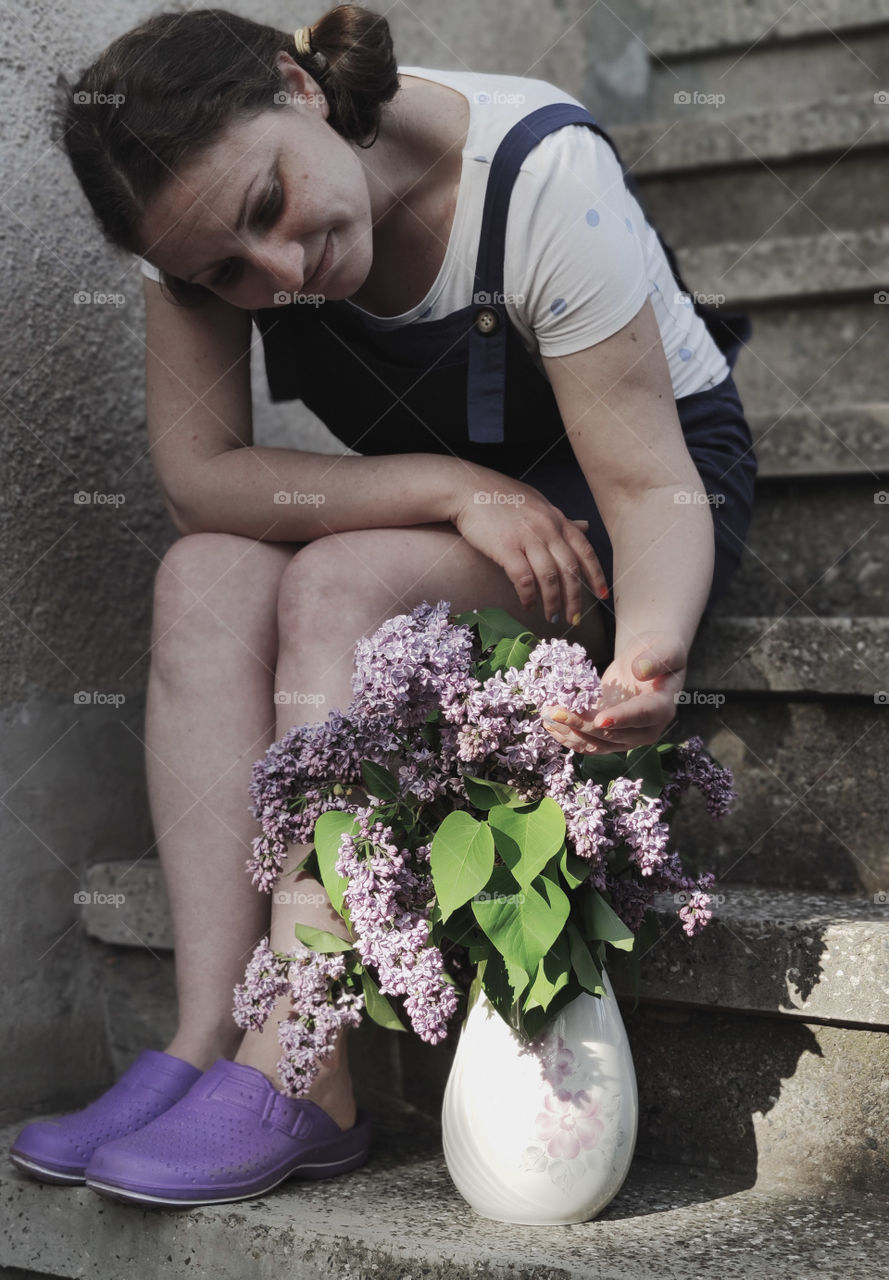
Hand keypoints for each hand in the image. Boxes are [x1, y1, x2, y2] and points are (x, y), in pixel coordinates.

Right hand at [448, 469, 608, 623]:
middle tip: (574, 619)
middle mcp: (547, 528)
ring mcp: (527, 537)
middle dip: (575, 598)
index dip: (596, 575)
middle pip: (570, 570)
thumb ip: (563, 520)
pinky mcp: (506, 547)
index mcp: (558, 519)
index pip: (585, 551)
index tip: (602, 595)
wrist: (469, 488)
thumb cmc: (503, 497)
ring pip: (550, 577)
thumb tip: (586, 526)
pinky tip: (528, 605)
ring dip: (553, 601)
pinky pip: (524, 579)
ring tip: (552, 617)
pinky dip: (529, 596)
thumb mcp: (539, 504)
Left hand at [541, 630, 687, 752]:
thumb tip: (640, 671)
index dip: (620, 719)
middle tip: (555, 711)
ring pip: (597, 744)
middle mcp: (646, 729)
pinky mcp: (611, 736)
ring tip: (547, 717)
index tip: (599, 720)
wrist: (651, 661)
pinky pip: (590, 743)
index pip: (642, 715)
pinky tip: (551, 726)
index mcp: (662, 707)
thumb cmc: (660, 651)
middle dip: (582, 725)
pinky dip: (570, 737)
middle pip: (613, 734)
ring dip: (570, 733)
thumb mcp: (666, 648)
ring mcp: (627, 736)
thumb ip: (657, 659)